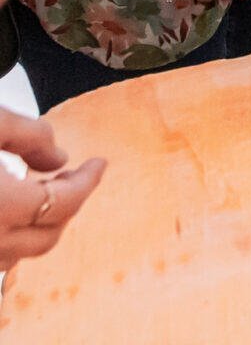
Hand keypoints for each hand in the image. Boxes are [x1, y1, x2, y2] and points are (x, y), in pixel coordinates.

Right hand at [0, 110, 105, 270]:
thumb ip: (30, 136)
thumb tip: (59, 159)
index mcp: (0, 205)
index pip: (64, 203)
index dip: (88, 182)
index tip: (99, 164)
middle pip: (45, 237)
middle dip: (67, 207)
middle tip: (74, 177)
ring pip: (15, 255)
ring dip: (36, 227)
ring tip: (41, 192)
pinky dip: (8, 238)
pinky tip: (8, 209)